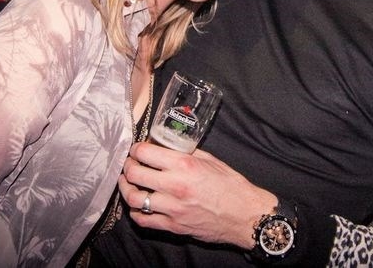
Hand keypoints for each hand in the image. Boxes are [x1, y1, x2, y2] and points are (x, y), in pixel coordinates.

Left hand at [118, 142, 276, 248]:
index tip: (137, 150)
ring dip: (127, 189)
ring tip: (129, 183)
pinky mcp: (173, 226)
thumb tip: (166, 146)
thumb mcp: (210, 160)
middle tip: (130, 164)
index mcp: (185, 165)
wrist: (245, 215)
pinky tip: (138, 205)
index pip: (145, 153)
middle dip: (128, 167)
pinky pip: (143, 220)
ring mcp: (173, 209)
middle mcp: (175, 186)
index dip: (136, 149)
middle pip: (134, 174)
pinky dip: (136, 212)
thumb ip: (186, 153)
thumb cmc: (231, 186)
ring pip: (134, 199)